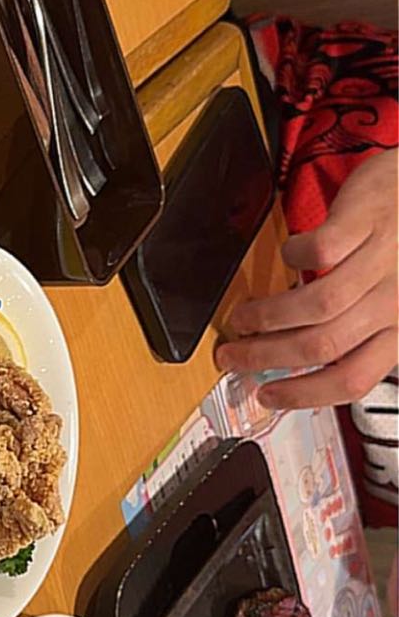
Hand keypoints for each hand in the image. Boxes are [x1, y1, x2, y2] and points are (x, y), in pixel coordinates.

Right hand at [215, 149, 397, 409]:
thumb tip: (310, 363)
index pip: (353, 379)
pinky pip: (320, 251)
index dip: (303, 394)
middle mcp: (396, 301)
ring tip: (243, 317)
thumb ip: (367, 331)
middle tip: (235, 355)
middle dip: (266, 356)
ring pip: (318, 306)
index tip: (268, 395)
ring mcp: (382, 260)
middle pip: (323, 346)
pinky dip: (293, 256)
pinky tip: (287, 255)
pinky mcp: (366, 221)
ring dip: (269, 316)